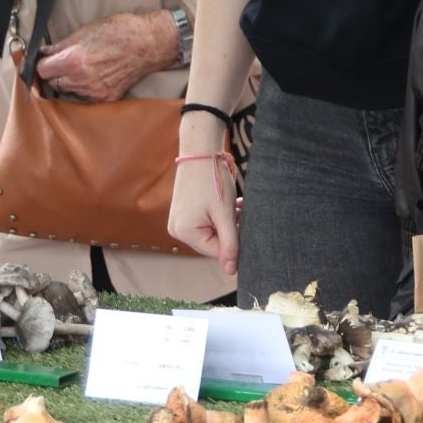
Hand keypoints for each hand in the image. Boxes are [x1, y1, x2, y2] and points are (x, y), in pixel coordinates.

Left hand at [34, 10, 176, 101]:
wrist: (150, 43)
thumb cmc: (121, 31)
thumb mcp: (86, 31)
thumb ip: (62, 45)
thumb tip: (44, 52)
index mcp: (73, 61)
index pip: (41, 70)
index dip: (42, 63)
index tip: (45, 60)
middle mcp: (82, 81)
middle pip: (52, 83)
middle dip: (55, 73)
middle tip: (64, 62)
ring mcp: (95, 92)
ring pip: (69, 91)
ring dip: (70, 81)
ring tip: (84, 67)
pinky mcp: (107, 98)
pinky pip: (86, 97)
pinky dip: (86, 88)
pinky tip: (96, 75)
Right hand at [168, 157, 238, 275]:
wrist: (200, 151)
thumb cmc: (213, 180)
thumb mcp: (225, 214)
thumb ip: (229, 243)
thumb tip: (231, 271)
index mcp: (185, 233)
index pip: (216, 251)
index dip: (234, 242)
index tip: (246, 226)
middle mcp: (177, 230)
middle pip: (213, 241)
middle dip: (230, 229)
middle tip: (240, 211)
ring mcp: (179, 220)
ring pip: (212, 230)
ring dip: (227, 221)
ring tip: (236, 205)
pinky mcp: (183, 212)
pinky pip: (205, 221)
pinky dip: (219, 215)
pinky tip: (231, 203)